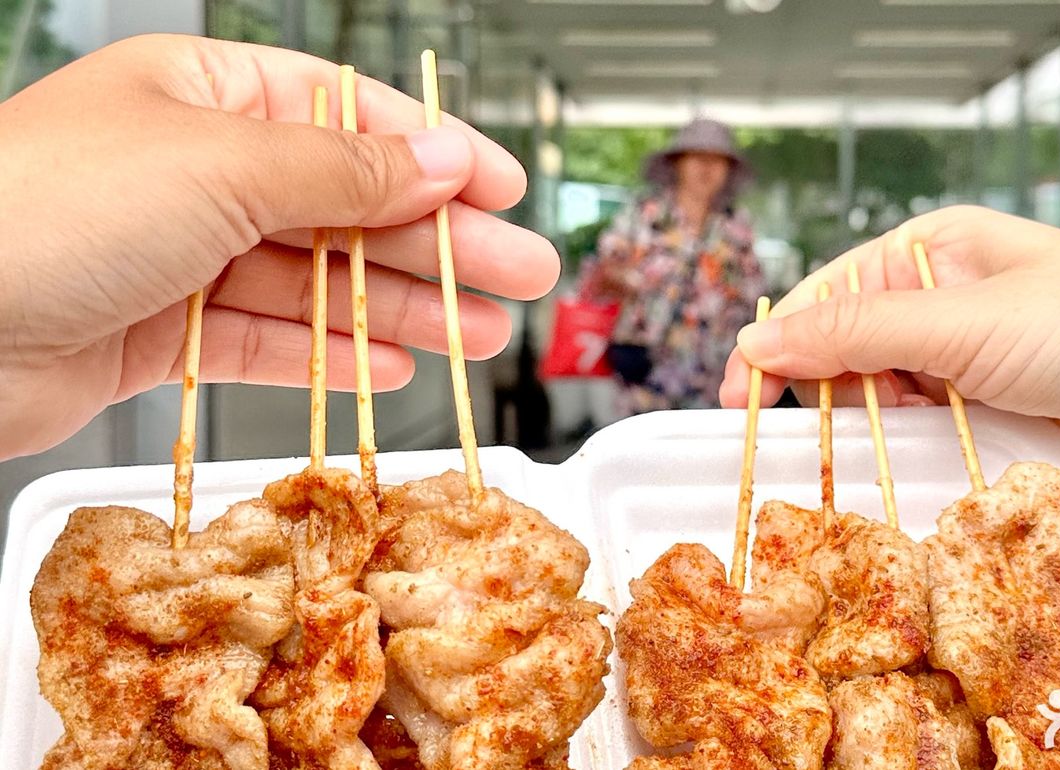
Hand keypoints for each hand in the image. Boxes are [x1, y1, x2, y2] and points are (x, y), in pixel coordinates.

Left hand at [0, 34, 558, 459]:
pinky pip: (273, 340)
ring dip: (404, 309)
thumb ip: (345, 170)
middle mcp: (195, 169)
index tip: (502, 188)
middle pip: (347, 204)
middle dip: (439, 243)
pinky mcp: (166, 332)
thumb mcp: (223, 166)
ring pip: (320, 280)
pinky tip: (392, 366)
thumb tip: (440, 158)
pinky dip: (334, 354)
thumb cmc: (47, 208)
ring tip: (480, 335)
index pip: (347, 116)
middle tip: (518, 274)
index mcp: (204, 95)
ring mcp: (181, 253)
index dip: (433, 153)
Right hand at [720, 206, 1059, 558]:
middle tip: (783, 437)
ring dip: (862, 432)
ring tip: (840, 461)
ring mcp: (973, 369)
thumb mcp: (961, 320)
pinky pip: (925, 445)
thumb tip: (754, 341)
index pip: (832, 294)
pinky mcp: (994, 426)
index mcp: (938, 252)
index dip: (781, 342)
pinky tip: (888, 478)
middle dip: (819, 391)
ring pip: (883, 405)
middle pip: (851, 352)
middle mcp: (950, 306)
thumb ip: (852, 335)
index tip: (738, 394)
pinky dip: (902, 462)